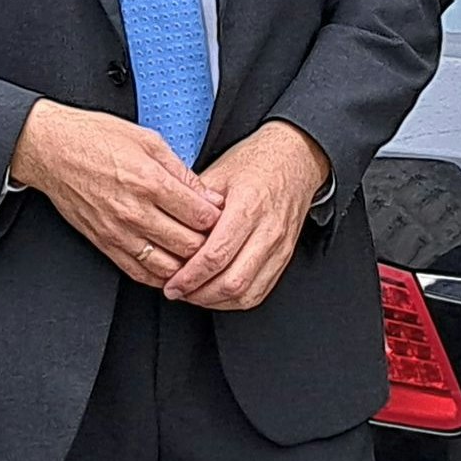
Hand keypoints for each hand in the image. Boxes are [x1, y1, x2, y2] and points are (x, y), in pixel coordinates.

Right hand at [12, 101, 220, 282]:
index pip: (200, 216)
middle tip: (216, 238)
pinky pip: (139, 272)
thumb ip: (181, 171)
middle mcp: (134, 210)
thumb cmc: (94, 138)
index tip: (223, 216)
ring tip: (196, 256)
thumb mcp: (147, 140)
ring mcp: (118, 231)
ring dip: (186, 265)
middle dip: (208, 244)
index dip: (219, 219)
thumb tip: (209, 195)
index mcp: (149, 181)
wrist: (50, 149)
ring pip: (167, 266)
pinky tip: (171, 268)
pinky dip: (160, 276)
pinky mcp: (104, 243)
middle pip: (189, 245)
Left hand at [161, 122, 328, 310]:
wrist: (293, 160)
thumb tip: (166, 228)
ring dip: (216, 301)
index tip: (170, 282)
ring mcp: (279, 247)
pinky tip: (215, 294)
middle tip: (177, 291)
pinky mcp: (284, 258)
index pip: (216, 254)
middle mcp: (267, 231)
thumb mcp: (217, 172)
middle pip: (233, 281)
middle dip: (199, 294)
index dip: (190, 275)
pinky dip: (235, 300)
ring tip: (192, 295)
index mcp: (248, 206)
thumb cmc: (254, 164)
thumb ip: (192, 202)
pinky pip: (260, 291)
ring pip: (247, 293)